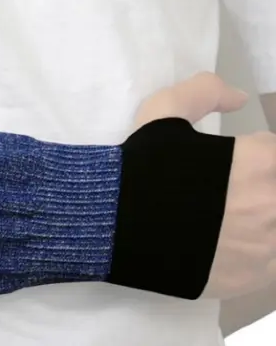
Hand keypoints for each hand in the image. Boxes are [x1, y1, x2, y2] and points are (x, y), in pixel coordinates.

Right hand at [131, 72, 275, 300]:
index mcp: (258, 162)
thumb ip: (204, 92)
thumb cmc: (141, 164)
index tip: (232, 161)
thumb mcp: (162, 112)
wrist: (111, 221)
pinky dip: (253, 252)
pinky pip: (269, 262)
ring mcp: (265, 246)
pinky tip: (223, 244)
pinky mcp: (251, 278)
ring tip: (225, 218)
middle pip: (275, 190)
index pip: (274, 152)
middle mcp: (271, 204)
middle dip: (259, 187)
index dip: (254, 154)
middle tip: (226, 189)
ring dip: (259, 219)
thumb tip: (239, 97)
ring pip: (274, 227)